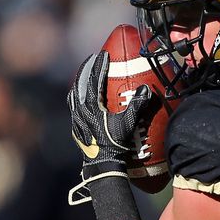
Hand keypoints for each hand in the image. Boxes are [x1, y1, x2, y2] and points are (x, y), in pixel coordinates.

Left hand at [69, 50, 151, 175]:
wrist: (101, 165)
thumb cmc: (115, 144)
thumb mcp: (128, 124)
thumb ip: (137, 105)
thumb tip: (146, 88)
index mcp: (90, 105)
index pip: (93, 79)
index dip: (99, 65)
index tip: (104, 54)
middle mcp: (80, 109)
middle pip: (79, 82)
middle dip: (86, 69)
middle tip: (93, 59)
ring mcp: (75, 118)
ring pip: (73, 94)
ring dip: (79, 82)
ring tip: (86, 76)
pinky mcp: (75, 127)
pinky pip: (73, 106)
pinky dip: (78, 97)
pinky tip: (83, 99)